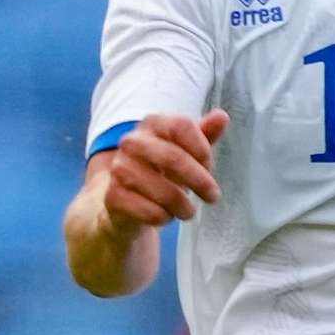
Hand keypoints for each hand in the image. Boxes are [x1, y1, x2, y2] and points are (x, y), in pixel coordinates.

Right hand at [94, 111, 226, 233]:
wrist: (125, 203)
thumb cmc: (163, 172)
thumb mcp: (187, 153)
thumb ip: (204, 135)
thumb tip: (222, 116)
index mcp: (151, 125)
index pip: (181, 125)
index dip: (202, 148)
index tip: (208, 166)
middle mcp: (131, 142)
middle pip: (174, 157)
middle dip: (200, 181)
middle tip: (213, 197)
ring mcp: (119, 169)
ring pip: (165, 191)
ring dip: (184, 206)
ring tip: (187, 211)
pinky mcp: (113, 197)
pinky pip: (151, 212)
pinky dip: (164, 218)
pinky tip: (164, 216)